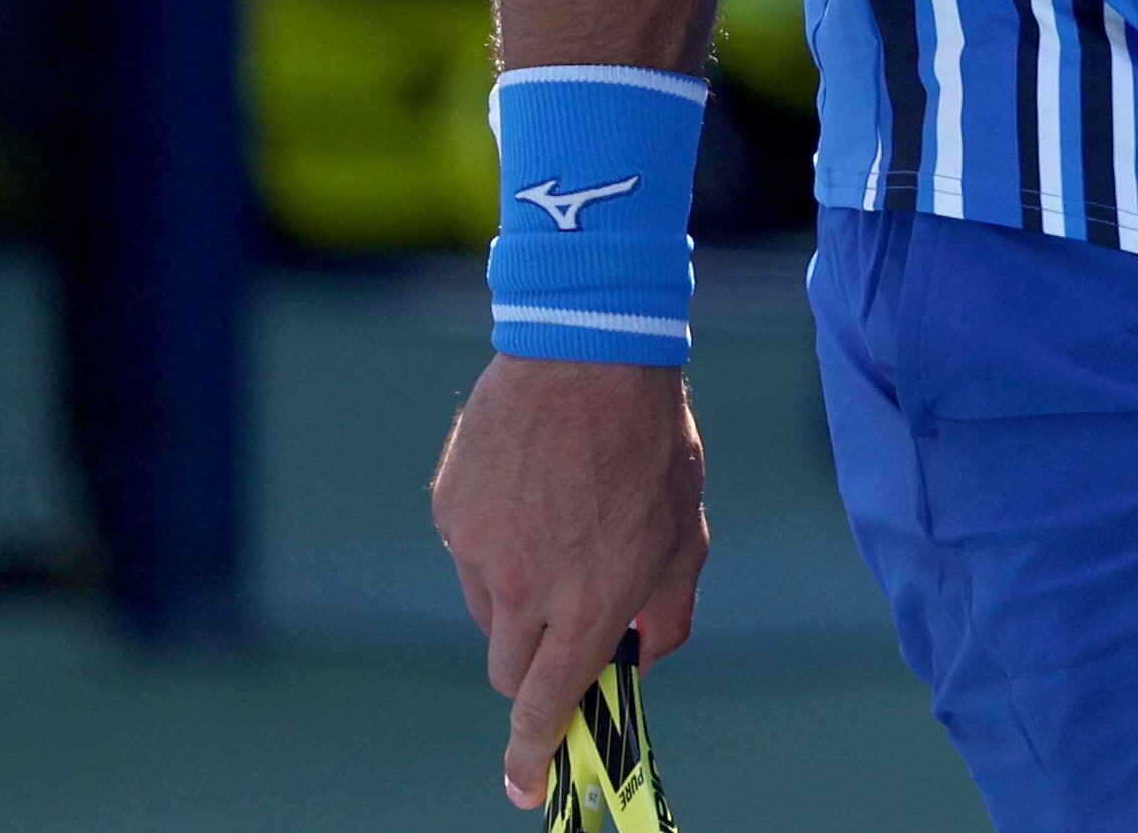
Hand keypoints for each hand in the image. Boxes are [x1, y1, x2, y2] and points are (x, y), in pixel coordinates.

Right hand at [431, 354, 711, 808]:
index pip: (547, 705)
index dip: (533, 754)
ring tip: (563, 520)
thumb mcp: (686, 531)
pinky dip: (497, 541)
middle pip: (510, 670)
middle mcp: (528, 588)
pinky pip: (470, 553)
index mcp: (591, 602)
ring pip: (488, 610)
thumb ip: (669, 609)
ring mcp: (481, 551)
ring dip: (519, 595)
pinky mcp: (451, 513)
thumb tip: (645, 655)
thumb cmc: (652, 441)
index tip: (525, 786)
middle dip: (535, 663)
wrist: (591, 351)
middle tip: (566, 616)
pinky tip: (533, 488)